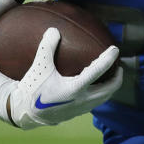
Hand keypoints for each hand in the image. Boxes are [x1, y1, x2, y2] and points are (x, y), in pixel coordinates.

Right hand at [6, 28, 121, 128]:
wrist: (24, 113)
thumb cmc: (32, 88)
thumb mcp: (39, 66)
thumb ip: (46, 47)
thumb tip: (54, 29)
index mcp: (74, 88)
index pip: (97, 71)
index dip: (108, 59)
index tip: (115, 49)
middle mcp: (81, 100)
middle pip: (109, 89)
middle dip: (117, 77)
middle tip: (119, 66)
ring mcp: (81, 108)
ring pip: (104, 98)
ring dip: (111, 87)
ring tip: (112, 76)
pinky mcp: (77, 113)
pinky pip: (95, 102)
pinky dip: (101, 93)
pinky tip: (96, 87)